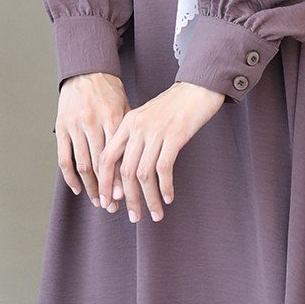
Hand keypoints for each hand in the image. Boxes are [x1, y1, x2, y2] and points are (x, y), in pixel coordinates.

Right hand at [55, 72, 128, 205]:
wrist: (86, 71)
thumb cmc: (110, 93)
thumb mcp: (126, 109)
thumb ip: (129, 135)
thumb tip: (137, 167)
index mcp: (113, 118)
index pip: (119, 155)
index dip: (123, 179)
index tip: (128, 197)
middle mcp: (93, 122)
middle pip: (101, 165)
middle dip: (107, 189)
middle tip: (114, 206)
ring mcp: (75, 126)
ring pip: (83, 165)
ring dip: (91, 187)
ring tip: (99, 201)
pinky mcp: (61, 127)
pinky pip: (64, 158)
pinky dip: (70, 177)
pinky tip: (78, 189)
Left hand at [96, 80, 224, 222]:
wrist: (199, 86)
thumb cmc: (175, 105)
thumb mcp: (149, 118)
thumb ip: (137, 139)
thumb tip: (129, 173)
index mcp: (127, 123)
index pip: (107, 158)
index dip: (106, 183)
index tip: (109, 202)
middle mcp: (137, 127)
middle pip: (124, 170)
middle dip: (127, 198)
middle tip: (133, 217)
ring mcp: (155, 131)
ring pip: (143, 174)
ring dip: (148, 198)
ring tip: (155, 214)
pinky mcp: (175, 135)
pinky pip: (164, 168)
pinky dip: (165, 187)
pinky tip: (169, 198)